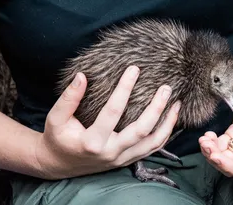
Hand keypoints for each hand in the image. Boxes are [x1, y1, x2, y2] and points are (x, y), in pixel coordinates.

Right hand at [34, 66, 180, 178]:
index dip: (124, 88)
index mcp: (92, 141)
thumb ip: (69, 98)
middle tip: (166, 87)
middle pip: (142, 129)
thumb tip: (82, 76)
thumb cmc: (58, 138)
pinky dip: (165, 134)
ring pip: (153, 143)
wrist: (60, 164)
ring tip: (176, 103)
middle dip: (156, 107)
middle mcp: (111, 152)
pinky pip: (153, 149)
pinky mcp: (128, 160)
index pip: (112, 112)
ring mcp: (122, 158)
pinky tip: (171, 119)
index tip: (134, 69)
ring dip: (167, 123)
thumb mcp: (56, 118)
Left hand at [199, 76, 232, 177]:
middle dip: (217, 159)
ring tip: (204, 140)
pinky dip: (213, 141)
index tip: (216, 157)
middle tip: (206, 147)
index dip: (230, 166)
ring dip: (212, 151)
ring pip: (224, 154)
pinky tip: (208, 135)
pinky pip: (222, 142)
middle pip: (232, 164)